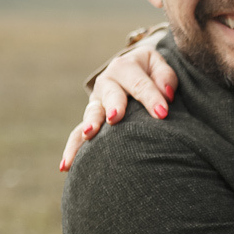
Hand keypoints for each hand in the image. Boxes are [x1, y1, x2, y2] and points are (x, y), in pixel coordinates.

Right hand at [59, 47, 176, 170]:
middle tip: (115, 117)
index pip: (140, 84)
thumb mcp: (159, 67)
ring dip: (90, 125)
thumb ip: (164, 77)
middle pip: (111, 95)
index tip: (162, 113)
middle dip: (113, 106)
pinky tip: (66, 166)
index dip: (151, 97)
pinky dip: (73, 148)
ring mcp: (97, 103)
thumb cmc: (151, 73)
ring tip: (88, 135)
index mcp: (125, 68)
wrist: (133, 71)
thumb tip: (166, 93)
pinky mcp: (91, 120)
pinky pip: (78, 135)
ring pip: (91, 114)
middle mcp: (107, 84)